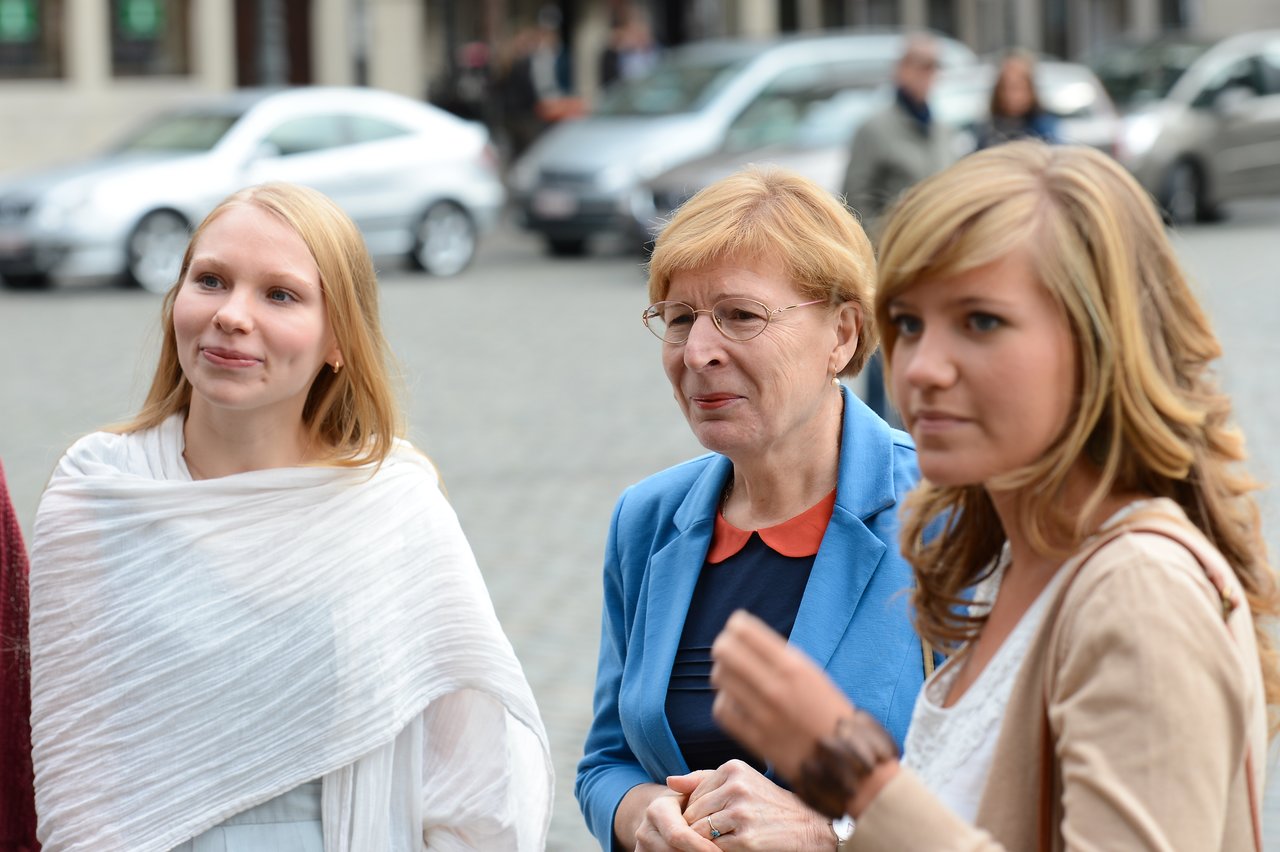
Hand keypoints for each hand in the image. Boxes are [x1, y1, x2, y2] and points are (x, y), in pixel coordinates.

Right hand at [633, 787, 719, 851]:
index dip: (701, 846)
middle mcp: (645, 832)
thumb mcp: (695, 788)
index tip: (720, 851)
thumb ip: (694, 782)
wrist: (664, 817)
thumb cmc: (688, 801)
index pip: (678, 834)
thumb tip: (671, 781)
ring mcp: (643, 848)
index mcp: (656, 810)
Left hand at [668, 761, 832, 850]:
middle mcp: (736, 788)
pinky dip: (715, 851)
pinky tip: (730, 847)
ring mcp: (741, 814)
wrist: (808, 826)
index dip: (695, 811)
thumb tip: (669, 781)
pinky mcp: (747, 840)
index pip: (692, 794)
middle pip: (692, 813)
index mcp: (733, 769)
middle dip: (695, 827)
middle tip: (712, 834)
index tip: (710, 819)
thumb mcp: (740, 781)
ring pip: (698, 832)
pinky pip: (713, 848)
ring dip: (703, 841)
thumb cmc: (768, 803)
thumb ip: (702, 780)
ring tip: (719, 840)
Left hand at [710, 610, 857, 780]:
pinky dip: (725, 702)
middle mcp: (776, 687)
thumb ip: (780, 657)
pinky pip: (722, 710)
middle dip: (724, 647)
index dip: (735, 627)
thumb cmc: (831, 713)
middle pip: (724, 651)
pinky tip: (736, 702)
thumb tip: (745, 637)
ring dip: (724, 674)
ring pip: (720, 678)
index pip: (743, 631)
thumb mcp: (813, 674)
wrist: (848, 761)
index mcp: (794, 666)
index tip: (736, 630)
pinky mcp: (755, 740)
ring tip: (734, 678)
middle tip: (729, 653)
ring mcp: (763, 715)